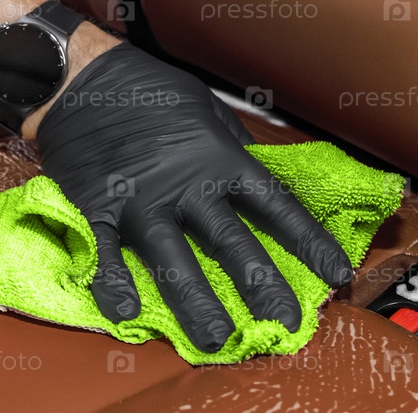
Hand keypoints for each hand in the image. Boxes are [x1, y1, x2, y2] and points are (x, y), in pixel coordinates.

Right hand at [37, 43, 352, 351]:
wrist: (82, 79)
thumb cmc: (148, 90)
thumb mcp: (206, 108)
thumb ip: (233, 147)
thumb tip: (258, 174)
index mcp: (220, 158)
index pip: (276, 206)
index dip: (309, 241)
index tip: (335, 272)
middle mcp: (186, 186)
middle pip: (232, 244)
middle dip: (262, 286)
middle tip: (284, 323)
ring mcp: (140, 202)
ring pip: (175, 263)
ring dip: (197, 305)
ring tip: (217, 340)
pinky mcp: (98, 211)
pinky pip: (108, 256)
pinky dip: (115, 286)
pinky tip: (128, 313)